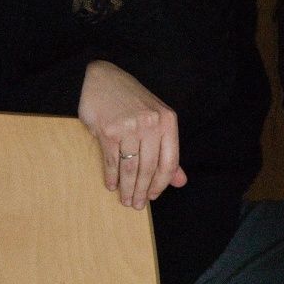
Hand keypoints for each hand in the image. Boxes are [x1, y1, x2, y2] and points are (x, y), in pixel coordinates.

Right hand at [77, 60, 186, 209]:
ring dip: (127, 188)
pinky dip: (112, 177)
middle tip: (136, 205)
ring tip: (125, 199)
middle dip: (142, 191)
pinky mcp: (108, 130)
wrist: (102, 79)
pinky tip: (112, 185)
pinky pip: (112, 161)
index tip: (154, 196)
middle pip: (149, 168)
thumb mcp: (155, 120)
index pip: (169, 162)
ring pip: (131, 167)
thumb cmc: (131, 101)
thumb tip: (180, 181)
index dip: (162, 184)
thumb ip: (167, 151)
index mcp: (167, 121)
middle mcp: (151, 123)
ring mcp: (129, 126)